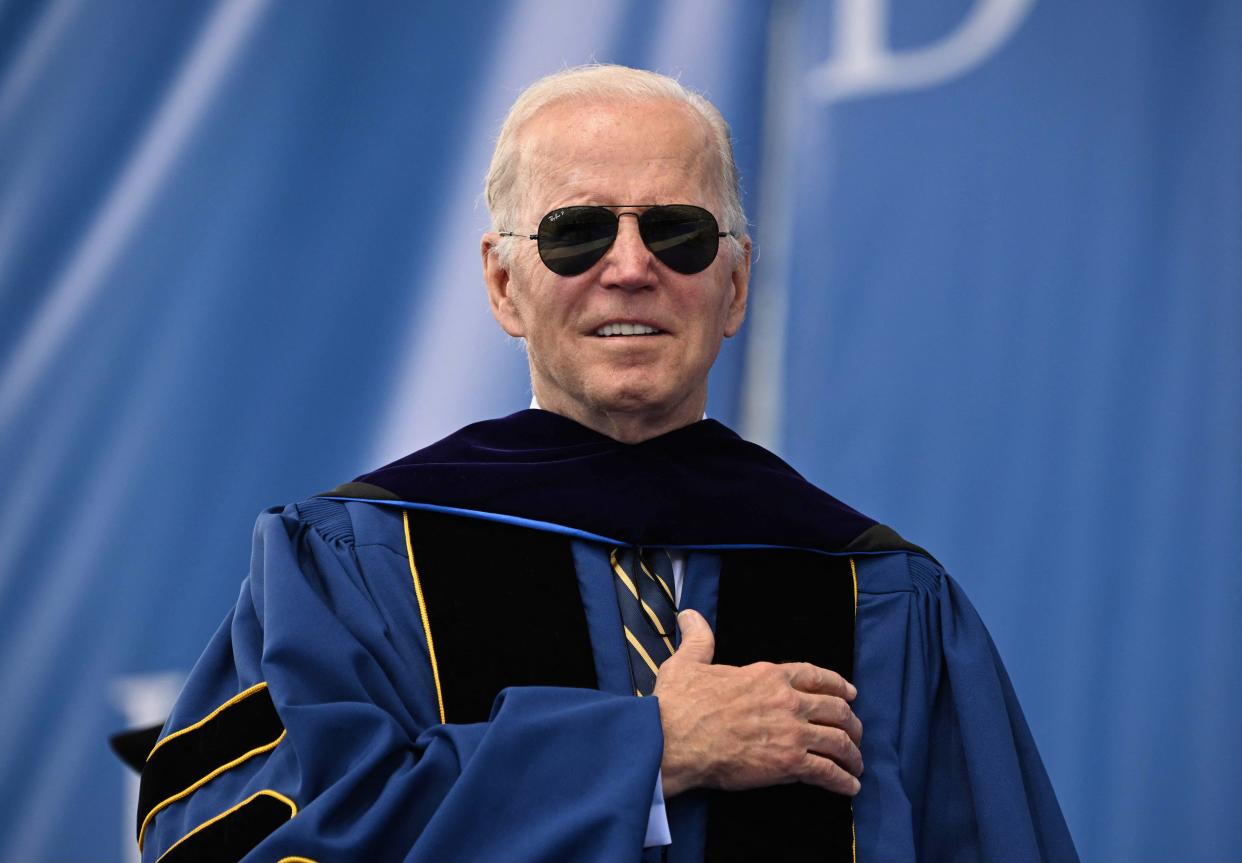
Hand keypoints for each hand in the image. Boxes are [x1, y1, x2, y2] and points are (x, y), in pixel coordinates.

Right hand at [654, 608, 862, 798]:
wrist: (675, 740)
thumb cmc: (680, 702)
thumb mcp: (688, 661)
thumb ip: (698, 639)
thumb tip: (689, 615)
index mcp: (768, 675)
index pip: (815, 675)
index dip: (837, 684)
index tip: (850, 692)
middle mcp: (787, 701)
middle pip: (836, 709)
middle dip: (851, 722)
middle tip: (856, 732)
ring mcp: (791, 733)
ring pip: (838, 741)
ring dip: (852, 754)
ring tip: (856, 765)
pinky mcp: (789, 764)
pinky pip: (827, 772)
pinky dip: (843, 781)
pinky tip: (849, 786)